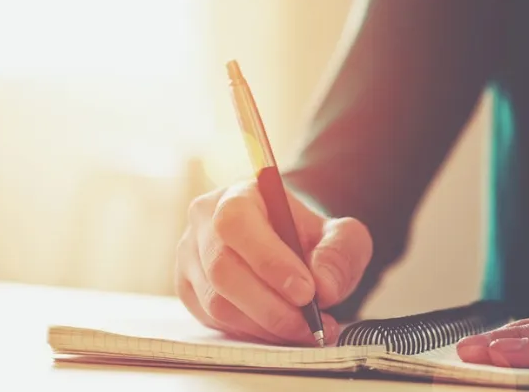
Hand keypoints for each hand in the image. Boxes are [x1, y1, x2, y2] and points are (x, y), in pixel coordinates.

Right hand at [175, 180, 372, 345]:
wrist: (287, 245)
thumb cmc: (307, 236)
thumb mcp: (338, 234)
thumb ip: (340, 253)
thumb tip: (324, 287)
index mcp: (236, 196)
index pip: (236, 223)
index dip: (269, 261)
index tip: (307, 292)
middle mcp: (204, 223)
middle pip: (222, 269)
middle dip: (270, 305)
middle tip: (309, 322)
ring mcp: (190, 258)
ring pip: (216, 302)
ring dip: (264, 325)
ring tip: (303, 330)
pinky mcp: (188, 289)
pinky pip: (213, 320)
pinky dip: (250, 332)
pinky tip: (278, 330)